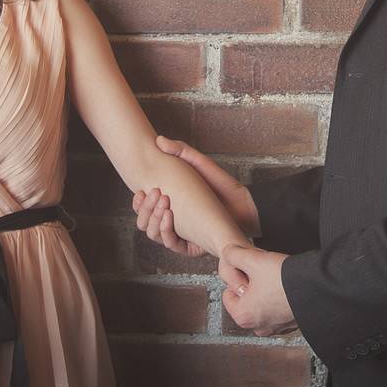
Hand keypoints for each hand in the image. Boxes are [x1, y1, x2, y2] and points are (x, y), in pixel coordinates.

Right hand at [132, 135, 257, 255]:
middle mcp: (172, 222)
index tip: (139, 191)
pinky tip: (169, 216)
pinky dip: (166, 232)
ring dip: (153, 219)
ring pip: (155, 234)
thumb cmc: (224, 186)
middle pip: (145, 222)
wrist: (247, 208)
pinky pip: (172, 245)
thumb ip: (181, 151)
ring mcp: (182, 234)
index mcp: (170, 205)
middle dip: (144, 209)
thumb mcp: (201, 165)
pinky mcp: (192, 246)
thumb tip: (159, 140)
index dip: (138, 202)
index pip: (144, 208)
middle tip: (155, 193)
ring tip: (164, 203)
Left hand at [219, 241, 296, 336]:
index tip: (251, 271)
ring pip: (262, 302)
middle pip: (246, 299)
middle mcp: (258, 327)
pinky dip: (279, 297)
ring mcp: (275, 327)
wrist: (319, 287)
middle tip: (264, 273)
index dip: (238, 277)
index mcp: (243, 316)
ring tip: (276, 279)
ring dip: (266, 290)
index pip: (228, 293)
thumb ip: (233, 255)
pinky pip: (277, 307)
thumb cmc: (284, 278)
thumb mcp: (253, 260)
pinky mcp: (289, 324)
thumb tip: (227, 253)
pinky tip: (286, 286)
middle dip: (252, 284)